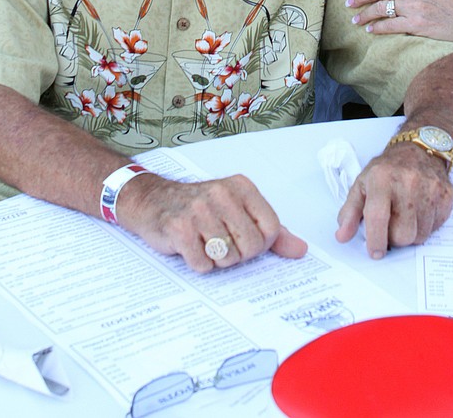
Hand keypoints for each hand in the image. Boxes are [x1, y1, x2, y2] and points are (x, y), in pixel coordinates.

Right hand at [120, 172, 307, 271]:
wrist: (152, 200)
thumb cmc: (199, 207)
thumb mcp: (237, 210)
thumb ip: (271, 231)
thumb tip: (300, 249)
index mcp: (242, 187)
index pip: (271, 229)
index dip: (260, 244)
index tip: (243, 238)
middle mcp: (222, 193)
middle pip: (251, 247)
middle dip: (237, 254)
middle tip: (220, 241)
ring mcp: (200, 210)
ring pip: (228, 258)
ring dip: (216, 259)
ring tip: (204, 240)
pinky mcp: (180, 228)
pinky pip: (203, 265)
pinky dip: (197, 263)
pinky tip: (189, 246)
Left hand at [336, 143, 452, 258]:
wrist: (418, 148)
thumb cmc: (387, 169)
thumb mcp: (362, 185)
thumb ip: (349, 212)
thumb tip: (342, 236)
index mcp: (382, 178)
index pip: (378, 217)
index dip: (376, 240)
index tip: (375, 252)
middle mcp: (408, 181)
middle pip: (403, 234)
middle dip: (394, 238)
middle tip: (390, 226)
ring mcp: (430, 188)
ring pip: (420, 235)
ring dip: (410, 234)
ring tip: (405, 216)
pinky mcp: (446, 195)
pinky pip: (435, 228)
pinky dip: (425, 226)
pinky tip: (419, 211)